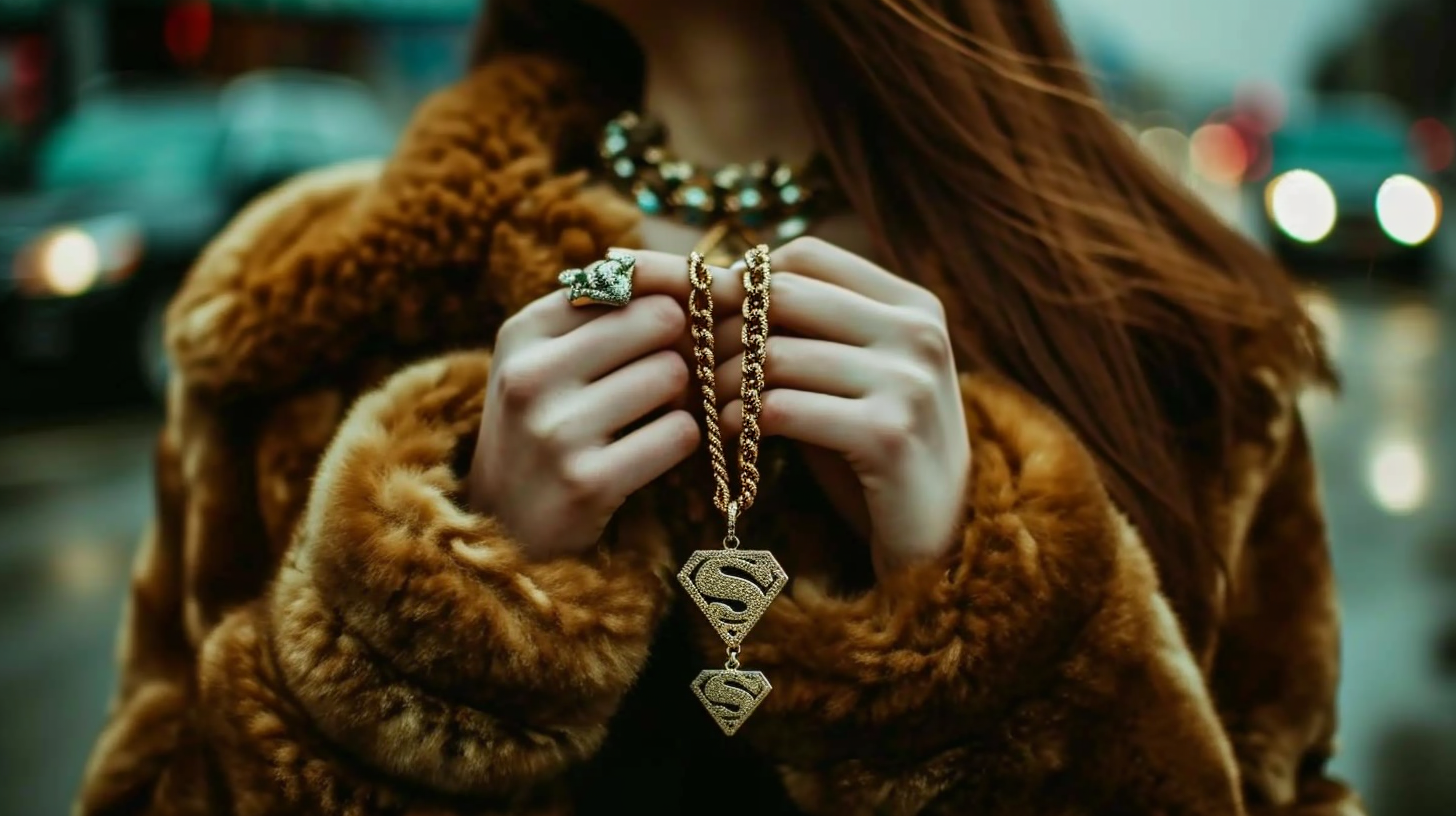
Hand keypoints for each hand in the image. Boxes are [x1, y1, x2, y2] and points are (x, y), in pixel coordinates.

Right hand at [468, 284, 701, 560]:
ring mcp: (556, 429)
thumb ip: (600, 313)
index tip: (667, 328)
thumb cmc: (542, 428)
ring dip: (679, 398)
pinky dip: (678, 441)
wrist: (503, 529)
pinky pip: (679, 433)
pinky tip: (650, 453)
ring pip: (674, 375)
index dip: (663, 298)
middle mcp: (530, 374)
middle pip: (660, 320)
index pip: (625, 279)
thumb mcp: (544, 361)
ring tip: (648, 417)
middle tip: (662, 376)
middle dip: (677, 347)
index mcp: (522, 332)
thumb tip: (688, 273)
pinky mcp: (588, 481)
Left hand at [643, 239, 969, 577]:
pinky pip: (782, 408)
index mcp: (913, 305)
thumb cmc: (874, 452)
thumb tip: (707, 289)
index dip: (744, 281)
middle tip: (691, 363)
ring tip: (705, 406)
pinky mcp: (887, 435)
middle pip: (783, 294)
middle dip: (722, 328)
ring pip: (774, 354)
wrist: (939, 539)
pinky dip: (737, 420)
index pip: (806, 256)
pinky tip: (725, 436)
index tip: (709, 319)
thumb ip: (805, 334)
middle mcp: (917, 332)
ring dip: (721, 382)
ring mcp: (908, 381)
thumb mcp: (850, 379)